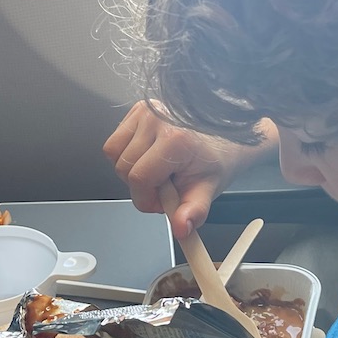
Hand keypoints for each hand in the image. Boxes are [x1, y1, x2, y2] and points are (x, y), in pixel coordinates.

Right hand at [103, 102, 273, 237]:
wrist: (223, 137)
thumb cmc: (214, 160)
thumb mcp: (208, 190)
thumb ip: (193, 211)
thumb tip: (180, 228)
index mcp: (176, 139)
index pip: (139, 178)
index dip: (146, 198)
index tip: (160, 203)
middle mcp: (158, 118)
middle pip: (123, 167)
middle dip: (140, 186)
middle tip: (163, 186)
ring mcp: (146, 110)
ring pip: (113, 152)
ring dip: (130, 168)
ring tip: (156, 170)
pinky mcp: (138, 108)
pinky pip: (116, 140)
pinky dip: (127, 153)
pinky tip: (150, 155)